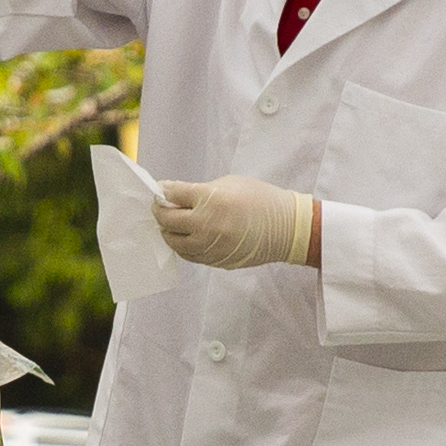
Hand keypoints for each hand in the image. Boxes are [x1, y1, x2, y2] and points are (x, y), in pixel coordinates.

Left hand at [154, 173, 318, 269]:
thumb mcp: (228, 184)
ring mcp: (209, 246)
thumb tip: (173, 195)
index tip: (160, 189)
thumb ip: (199, 190)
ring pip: (173, 241)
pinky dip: (182, 244)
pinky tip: (184, 236)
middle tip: (161, 205)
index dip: (162, 191)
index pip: (172, 195)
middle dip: (160, 210)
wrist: (285, 228)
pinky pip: (188, 254)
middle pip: (167, 219)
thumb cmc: (259, 199)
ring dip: (167, 230)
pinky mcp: (214, 260)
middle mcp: (206, 225)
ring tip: (171, 223)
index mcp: (210, 200)